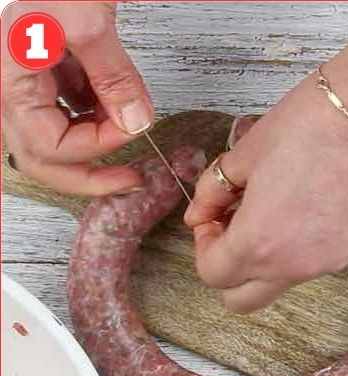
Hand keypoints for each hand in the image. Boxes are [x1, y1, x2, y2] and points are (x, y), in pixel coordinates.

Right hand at [1, 2, 152, 194]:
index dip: (95, 145)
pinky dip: (98, 119)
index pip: (47, 145)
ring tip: (129, 127)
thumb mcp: (89, 24)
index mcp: (10, 84)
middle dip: (88, 175)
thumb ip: (114, 76)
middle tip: (131, 180)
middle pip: (41, 160)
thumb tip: (135, 122)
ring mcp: (28, 87)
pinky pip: (69, 115)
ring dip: (96, 144)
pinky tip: (120, 105)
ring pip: (55, 142)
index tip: (132, 128)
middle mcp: (12, 91)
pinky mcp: (47, 79)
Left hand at [182, 65, 347, 313]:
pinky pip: (313, 264)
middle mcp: (295, 265)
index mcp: (259, 242)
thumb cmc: (312, 124)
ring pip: (280, 281)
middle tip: (233, 225)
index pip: (212, 275)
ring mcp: (329, 262)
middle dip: (229, 269)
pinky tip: (305, 203)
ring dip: (265, 258)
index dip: (203, 245)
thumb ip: (214, 191)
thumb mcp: (245, 154)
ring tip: (274, 206)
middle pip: (243, 299)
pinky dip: (298, 247)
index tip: (212, 216)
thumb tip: (200, 214)